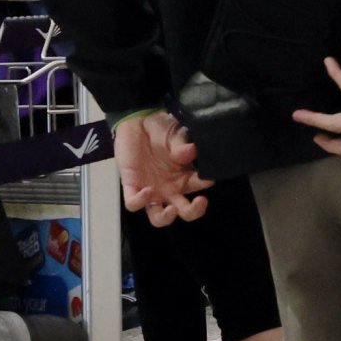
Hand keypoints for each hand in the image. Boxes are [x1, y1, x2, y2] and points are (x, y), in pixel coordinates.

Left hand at [116, 109, 209, 224]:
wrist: (134, 122)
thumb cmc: (159, 128)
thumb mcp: (174, 133)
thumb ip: (181, 144)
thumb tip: (193, 151)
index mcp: (184, 176)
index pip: (200, 186)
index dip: (206, 183)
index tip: (208, 175)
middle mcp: (170, 189)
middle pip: (184, 211)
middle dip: (194, 211)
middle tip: (200, 202)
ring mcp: (151, 190)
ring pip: (158, 217)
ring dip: (166, 217)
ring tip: (171, 210)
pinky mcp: (131, 187)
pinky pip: (134, 203)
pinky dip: (141, 201)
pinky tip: (147, 190)